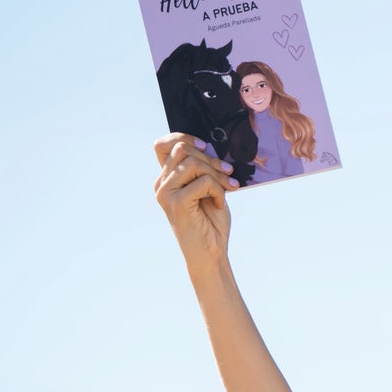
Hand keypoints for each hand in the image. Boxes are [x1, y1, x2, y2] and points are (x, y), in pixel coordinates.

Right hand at [153, 133, 236, 265]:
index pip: (163, 145)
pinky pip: (202, 181)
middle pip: (183, 150)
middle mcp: (161, 184)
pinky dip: (218, 190)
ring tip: (228, 189)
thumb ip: (203, 169)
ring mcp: (166, 193)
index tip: (205, 147)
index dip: (183, 138)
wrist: (211, 253)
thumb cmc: (211, 223)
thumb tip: (210, 147)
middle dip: (211, 159)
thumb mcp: (208, 189)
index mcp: (166, 179)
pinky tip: (220, 203)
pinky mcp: (176, 202)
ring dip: (217, 175)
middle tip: (230, 173)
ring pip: (193, 163)